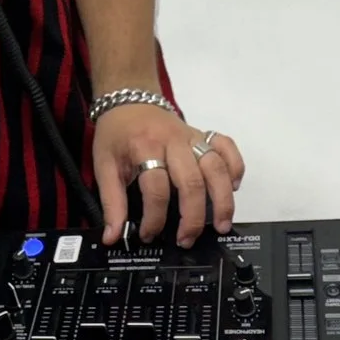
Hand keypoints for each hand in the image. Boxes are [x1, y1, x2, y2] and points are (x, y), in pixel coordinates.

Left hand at [92, 104, 244, 247]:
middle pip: (191, 181)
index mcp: (145, 147)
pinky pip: (227, 147)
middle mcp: (173, 141)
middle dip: (192, 216)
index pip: (156, 188)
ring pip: (215, 167)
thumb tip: (111, 237)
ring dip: (222, 199)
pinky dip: (235, 166)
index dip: (154, 218)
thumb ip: (111, 202)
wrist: (128, 100)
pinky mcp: (203, 134)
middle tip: (186, 239)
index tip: (148, 235)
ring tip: (221, 224)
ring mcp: (192, 136)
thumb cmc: (116, 134)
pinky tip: (233, 187)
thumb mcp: (104, 165)